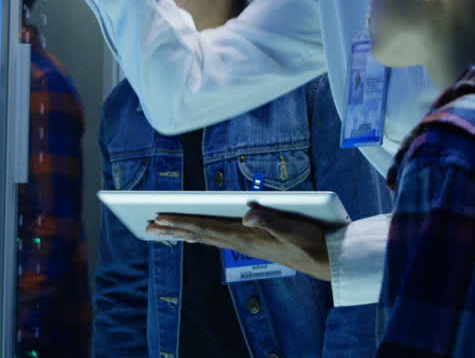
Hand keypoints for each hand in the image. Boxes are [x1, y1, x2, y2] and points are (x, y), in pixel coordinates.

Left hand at [147, 202, 332, 280]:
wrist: (326, 260)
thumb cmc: (311, 241)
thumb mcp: (294, 227)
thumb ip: (271, 220)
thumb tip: (247, 214)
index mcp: (245, 237)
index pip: (206, 228)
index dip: (181, 222)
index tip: (160, 218)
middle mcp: (241, 243)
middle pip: (200, 235)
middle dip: (173, 229)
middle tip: (148, 225)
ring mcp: (245, 245)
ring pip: (206, 238)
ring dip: (183, 233)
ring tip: (162, 231)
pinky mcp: (252, 244)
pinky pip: (218, 239)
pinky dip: (201, 236)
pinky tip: (195, 236)